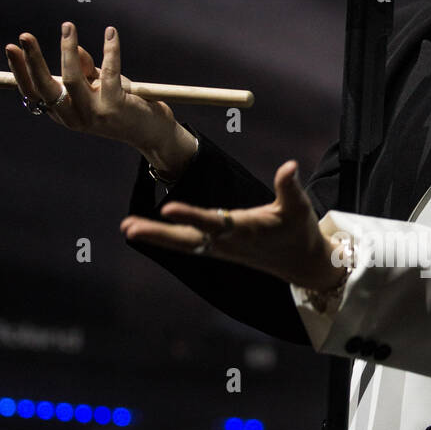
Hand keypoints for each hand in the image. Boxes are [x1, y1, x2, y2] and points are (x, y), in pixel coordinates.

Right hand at [5, 22, 175, 148]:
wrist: (151, 133)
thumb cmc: (121, 106)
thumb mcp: (98, 87)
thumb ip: (85, 70)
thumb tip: (77, 49)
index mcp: (63, 113)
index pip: (34, 92)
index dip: (20, 71)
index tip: (11, 47)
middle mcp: (74, 117)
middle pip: (45, 87)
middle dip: (32, 60)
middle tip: (24, 36)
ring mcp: (93, 114)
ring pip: (72, 77)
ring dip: (68, 49)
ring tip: (67, 26)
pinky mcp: (113, 107)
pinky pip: (109, 71)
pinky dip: (110, 49)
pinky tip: (111, 33)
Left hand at [119, 159, 346, 289]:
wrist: (303, 264)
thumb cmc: (300, 231)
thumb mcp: (299, 207)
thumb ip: (290, 186)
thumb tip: (289, 165)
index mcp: (247, 229)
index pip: (214, 221)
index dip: (192, 215)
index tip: (168, 208)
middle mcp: (229, 242)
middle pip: (188, 239)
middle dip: (158, 234)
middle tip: (129, 228)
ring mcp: (222, 249)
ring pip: (184, 244)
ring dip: (156, 236)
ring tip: (127, 228)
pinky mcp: (220, 250)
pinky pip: (189, 245)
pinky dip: (167, 239)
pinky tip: (146, 231)